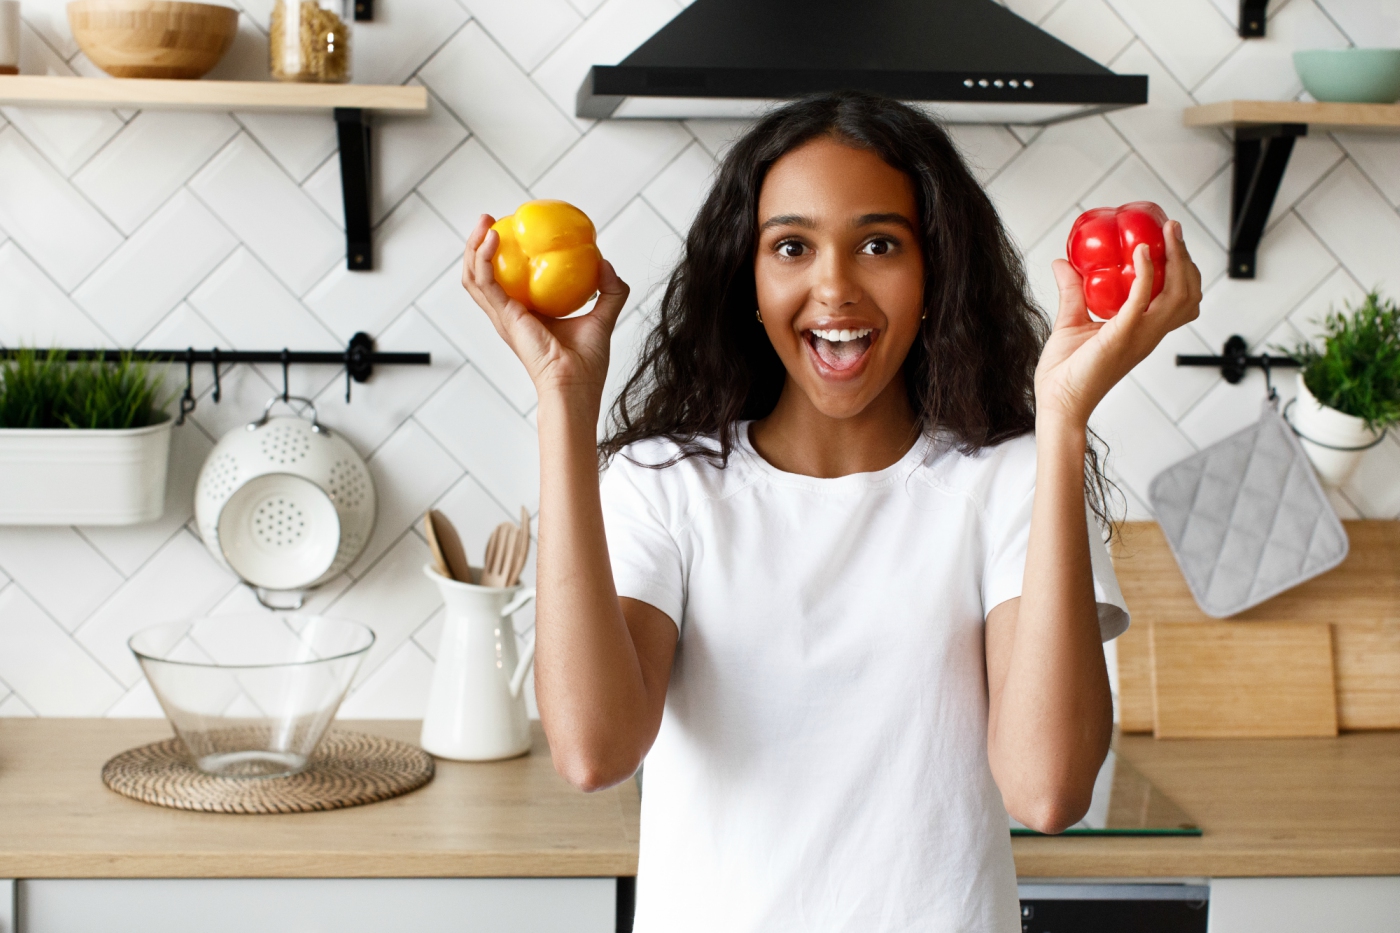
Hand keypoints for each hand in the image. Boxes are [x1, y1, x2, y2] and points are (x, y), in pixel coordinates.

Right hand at [461, 214, 629, 401]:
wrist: (576, 386)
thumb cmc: (587, 364)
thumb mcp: (603, 317)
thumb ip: (609, 291)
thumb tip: (606, 263)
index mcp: (526, 315)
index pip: (505, 281)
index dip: (503, 256)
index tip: (513, 231)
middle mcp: (508, 315)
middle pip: (480, 275)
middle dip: (478, 245)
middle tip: (490, 220)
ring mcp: (503, 317)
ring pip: (473, 276)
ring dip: (473, 246)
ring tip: (485, 222)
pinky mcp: (504, 316)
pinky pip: (485, 281)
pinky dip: (484, 258)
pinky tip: (494, 238)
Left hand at [1036, 219, 1201, 427]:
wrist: (1057, 403)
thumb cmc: (1066, 374)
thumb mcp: (1071, 321)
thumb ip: (1072, 291)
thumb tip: (1062, 263)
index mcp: (1143, 330)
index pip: (1179, 297)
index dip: (1182, 268)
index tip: (1169, 239)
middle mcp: (1149, 333)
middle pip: (1188, 293)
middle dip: (1187, 258)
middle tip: (1173, 230)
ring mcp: (1139, 335)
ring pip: (1179, 294)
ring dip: (1176, 259)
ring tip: (1166, 234)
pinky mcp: (1122, 335)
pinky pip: (1142, 299)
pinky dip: (1146, 273)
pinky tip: (1141, 252)